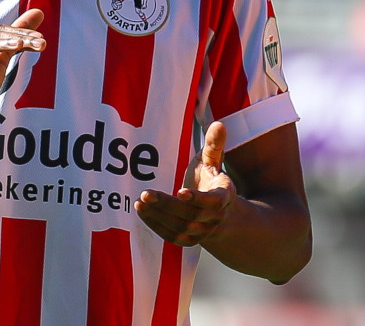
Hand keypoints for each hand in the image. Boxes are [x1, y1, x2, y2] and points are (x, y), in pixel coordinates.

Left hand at [134, 121, 235, 246]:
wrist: (219, 214)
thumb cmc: (210, 181)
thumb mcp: (213, 162)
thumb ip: (214, 145)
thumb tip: (219, 124)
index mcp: (223, 196)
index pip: (213, 202)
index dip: (198, 199)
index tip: (181, 191)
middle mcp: (215, 217)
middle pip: (191, 215)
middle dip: (167, 205)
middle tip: (146, 193)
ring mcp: (203, 231)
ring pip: (180, 228)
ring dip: (159, 216)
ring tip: (140, 201)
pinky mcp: (189, 240)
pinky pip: (172, 237)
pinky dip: (156, 226)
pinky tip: (142, 211)